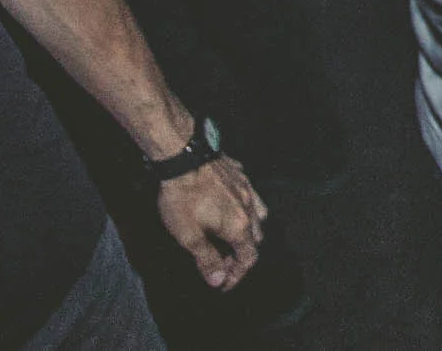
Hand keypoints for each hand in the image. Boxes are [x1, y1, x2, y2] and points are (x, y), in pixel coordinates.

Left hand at [157, 155, 267, 289]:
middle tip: (221, 261)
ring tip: (230, 234)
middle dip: (241, 255)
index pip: (248, 259)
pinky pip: (250, 194)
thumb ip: (206, 260)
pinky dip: (244, 207)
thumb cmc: (183, 198)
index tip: (222, 285)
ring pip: (259, 215)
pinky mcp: (240, 174)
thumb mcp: (188, 236)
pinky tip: (230, 205)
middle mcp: (250, 208)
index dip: (236, 276)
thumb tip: (218, 281)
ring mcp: (247, 189)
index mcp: (239, 227)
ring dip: (248, 230)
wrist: (184, 156)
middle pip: (256, 239)